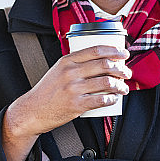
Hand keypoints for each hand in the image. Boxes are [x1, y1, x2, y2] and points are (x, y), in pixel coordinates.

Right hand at [6, 45, 130, 138]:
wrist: (32, 110)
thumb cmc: (47, 91)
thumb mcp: (58, 70)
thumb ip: (76, 63)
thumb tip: (100, 59)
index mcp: (67, 61)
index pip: (96, 50)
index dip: (114, 51)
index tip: (124, 54)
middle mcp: (70, 73)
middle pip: (105, 65)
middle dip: (121, 69)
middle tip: (127, 72)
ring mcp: (74, 89)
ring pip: (106, 83)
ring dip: (120, 85)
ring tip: (123, 87)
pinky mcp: (76, 105)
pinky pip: (101, 100)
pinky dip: (112, 99)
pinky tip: (115, 98)